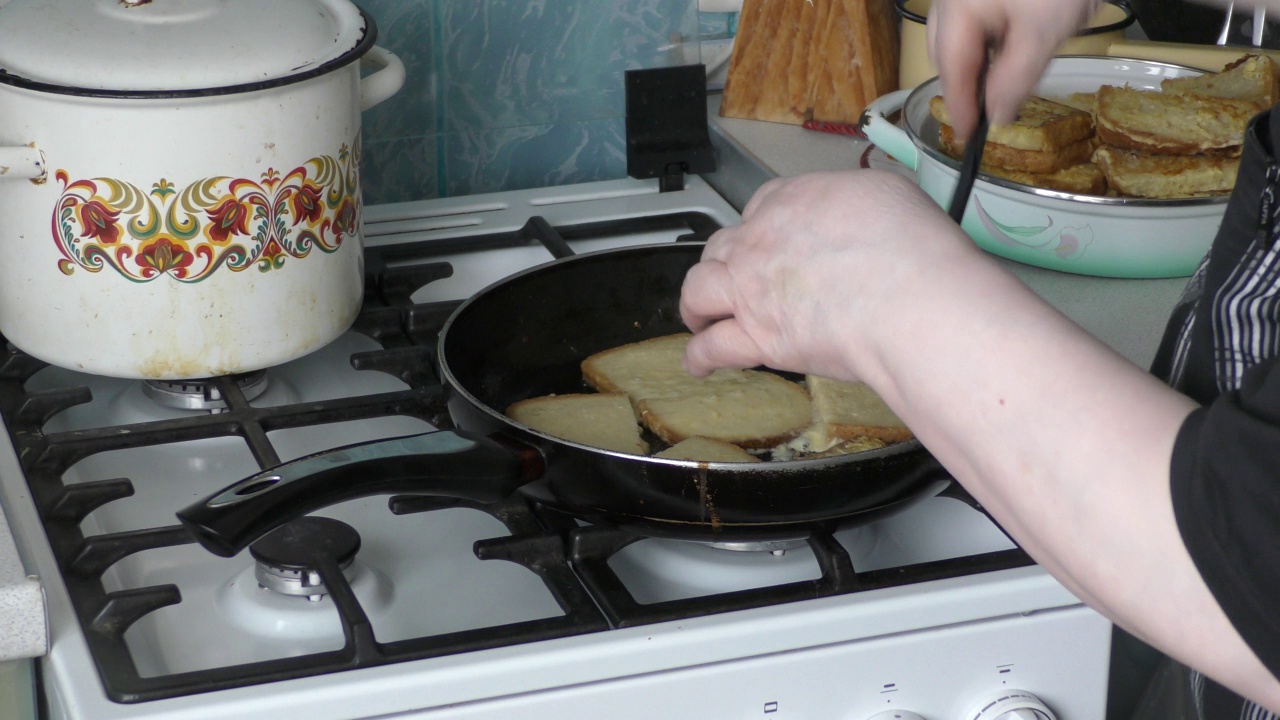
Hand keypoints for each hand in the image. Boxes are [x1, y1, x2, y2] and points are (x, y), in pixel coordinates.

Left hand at [679, 170, 974, 381]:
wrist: (911, 300)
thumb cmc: (912, 250)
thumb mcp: (889, 196)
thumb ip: (855, 205)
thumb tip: (856, 217)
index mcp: (794, 200)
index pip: (761, 207)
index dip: (760, 227)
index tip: (767, 240)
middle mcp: (762, 241)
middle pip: (723, 247)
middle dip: (725, 262)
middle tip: (733, 278)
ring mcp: (752, 290)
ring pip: (699, 290)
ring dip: (696, 303)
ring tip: (699, 316)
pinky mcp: (757, 338)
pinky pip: (713, 347)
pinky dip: (701, 357)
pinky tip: (698, 365)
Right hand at [927, 0, 1097, 137]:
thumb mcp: (1042, 34)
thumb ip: (1014, 80)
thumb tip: (996, 114)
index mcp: (958, 12)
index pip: (951, 72)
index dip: (961, 108)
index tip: (969, 137)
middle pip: (948, 51)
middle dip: (966, 81)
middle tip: (986, 108)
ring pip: (962, 32)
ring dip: (979, 58)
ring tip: (1007, 73)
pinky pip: (978, 13)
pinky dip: (991, 34)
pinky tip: (1015, 37)